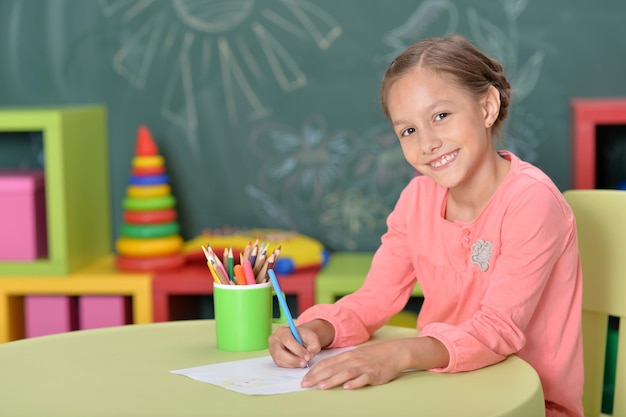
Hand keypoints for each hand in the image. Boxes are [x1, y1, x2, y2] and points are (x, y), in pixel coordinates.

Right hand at [268, 319, 333, 368]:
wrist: (300, 339)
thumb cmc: (304, 337)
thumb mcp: (312, 337)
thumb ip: (314, 344)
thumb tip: (310, 353)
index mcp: (282, 331)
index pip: (288, 341)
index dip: (298, 350)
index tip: (307, 356)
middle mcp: (274, 340)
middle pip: (280, 352)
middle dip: (294, 360)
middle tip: (305, 363)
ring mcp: (272, 349)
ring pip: (279, 360)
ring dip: (292, 364)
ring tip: (303, 364)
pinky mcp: (274, 358)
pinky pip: (280, 364)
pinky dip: (290, 366)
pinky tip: (298, 364)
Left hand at [301, 337, 448, 389]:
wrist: (393, 353)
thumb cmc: (372, 356)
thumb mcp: (355, 356)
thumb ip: (341, 363)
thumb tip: (325, 371)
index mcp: (346, 356)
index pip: (326, 362)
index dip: (314, 371)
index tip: (304, 378)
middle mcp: (352, 360)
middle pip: (332, 368)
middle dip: (317, 377)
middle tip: (305, 384)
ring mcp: (363, 367)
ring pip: (344, 373)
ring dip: (332, 380)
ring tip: (321, 387)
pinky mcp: (373, 374)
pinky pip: (363, 379)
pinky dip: (355, 383)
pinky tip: (347, 387)